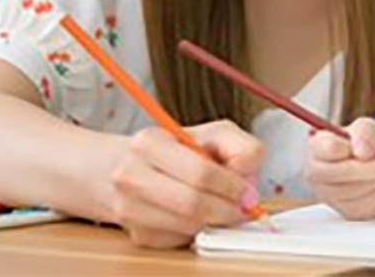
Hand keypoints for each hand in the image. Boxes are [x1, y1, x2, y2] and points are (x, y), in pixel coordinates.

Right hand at [107, 120, 263, 247]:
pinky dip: (197, 231)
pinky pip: (179, 240)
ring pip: (187, 226)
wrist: (139, 167)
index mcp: (150, 143)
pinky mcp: (138, 234)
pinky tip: (198, 214)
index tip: (246, 191)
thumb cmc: (182, 151)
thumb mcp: (216, 134)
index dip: (231, 186)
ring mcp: (128, 207)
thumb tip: (246, 176)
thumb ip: (241, 147)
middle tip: (241, 207)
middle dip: (225, 208)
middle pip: (191, 204)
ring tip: (221, 207)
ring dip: (213, 221)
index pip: (199, 172)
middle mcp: (130, 175)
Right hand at [304, 117, 374, 219]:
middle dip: (373, 170)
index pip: (330, 149)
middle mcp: (317, 173)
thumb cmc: (365, 145)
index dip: (352, 149)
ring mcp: (329, 196)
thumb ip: (364, 134)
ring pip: (357, 192)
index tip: (366, 150)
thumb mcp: (368, 128)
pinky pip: (368, 206)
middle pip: (342, 174)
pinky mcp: (347, 212)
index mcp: (317, 147)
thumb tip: (363, 153)